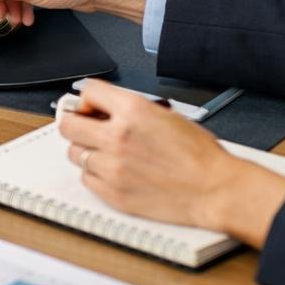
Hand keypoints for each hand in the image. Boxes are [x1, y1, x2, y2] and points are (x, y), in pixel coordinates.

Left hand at [56, 80, 284, 246]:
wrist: (216, 189)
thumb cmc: (200, 155)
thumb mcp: (167, 115)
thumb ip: (130, 109)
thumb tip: (104, 108)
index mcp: (133, 111)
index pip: (88, 92)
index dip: (88, 99)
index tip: (90, 107)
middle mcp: (117, 137)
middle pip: (68, 124)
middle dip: (77, 124)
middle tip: (87, 128)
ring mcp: (112, 167)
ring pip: (75, 153)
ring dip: (88, 151)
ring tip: (108, 154)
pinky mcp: (113, 193)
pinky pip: (86, 178)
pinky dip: (96, 175)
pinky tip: (115, 172)